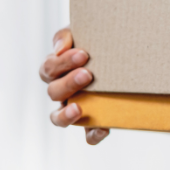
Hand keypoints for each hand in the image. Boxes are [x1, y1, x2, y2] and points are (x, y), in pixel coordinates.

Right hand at [39, 27, 108, 144]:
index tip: (83, 54)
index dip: (62, 63)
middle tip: (88, 74)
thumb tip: (60, 48)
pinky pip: (87, 135)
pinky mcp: (90, 124)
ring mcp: (73, 108)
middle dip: (69, 83)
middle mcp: (61, 91)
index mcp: (55, 70)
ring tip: (79, 108)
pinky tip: (104, 129)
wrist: (119, 55)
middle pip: (53, 92)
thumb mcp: (81, 34)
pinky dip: (93, 135)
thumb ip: (66, 36)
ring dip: (66, 114)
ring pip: (57, 118)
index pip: (49, 68)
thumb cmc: (94, 44)